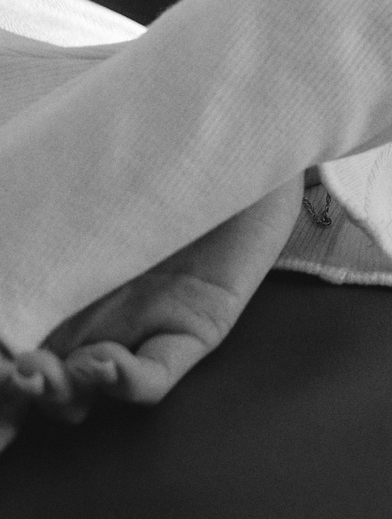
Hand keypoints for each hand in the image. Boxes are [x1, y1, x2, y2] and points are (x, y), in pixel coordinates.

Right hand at [0, 173, 303, 449]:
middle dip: (11, 391)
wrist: (240, 124)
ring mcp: (138, 328)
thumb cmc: (153, 143)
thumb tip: (0, 209)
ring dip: (54, 390)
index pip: (8, 348)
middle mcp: (88, 316)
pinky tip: (101, 361)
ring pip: (81, 394)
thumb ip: (37, 208)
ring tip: (39, 367)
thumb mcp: (85, 175)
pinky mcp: (194, 329)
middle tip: (7, 367)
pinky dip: (121, 381)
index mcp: (55, 285)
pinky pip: (153, 378)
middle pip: (33, 383)